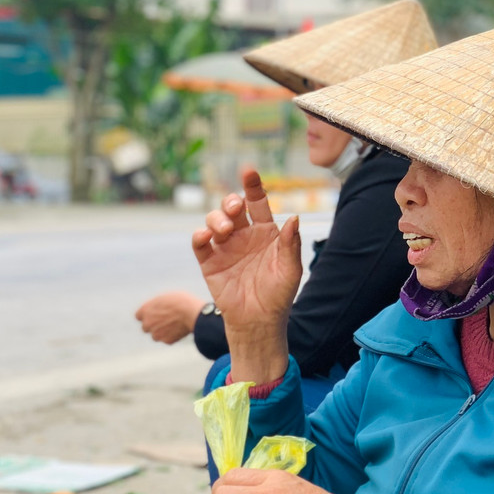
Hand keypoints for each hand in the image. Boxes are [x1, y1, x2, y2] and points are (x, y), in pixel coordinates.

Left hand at [134, 291, 203, 343]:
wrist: (191, 313)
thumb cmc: (180, 301)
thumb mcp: (165, 298)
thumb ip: (157, 306)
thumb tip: (157, 310)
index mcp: (145, 310)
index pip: (139, 316)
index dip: (147, 315)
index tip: (153, 314)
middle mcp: (147, 324)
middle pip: (146, 327)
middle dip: (153, 325)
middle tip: (164, 321)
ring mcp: (156, 334)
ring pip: (156, 335)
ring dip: (162, 332)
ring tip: (174, 324)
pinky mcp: (166, 341)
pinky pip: (167, 339)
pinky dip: (172, 336)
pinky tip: (180, 329)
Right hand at [192, 170, 302, 364]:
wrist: (258, 322)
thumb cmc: (278, 296)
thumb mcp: (290, 269)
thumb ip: (290, 244)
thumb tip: (294, 218)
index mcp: (265, 233)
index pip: (258, 203)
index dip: (253, 186)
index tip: (249, 171)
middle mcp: (243, 236)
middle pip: (233, 207)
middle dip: (231, 201)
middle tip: (236, 208)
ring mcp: (225, 248)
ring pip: (214, 220)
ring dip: (216, 218)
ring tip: (224, 230)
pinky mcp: (209, 262)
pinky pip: (199, 243)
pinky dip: (199, 235)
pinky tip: (205, 236)